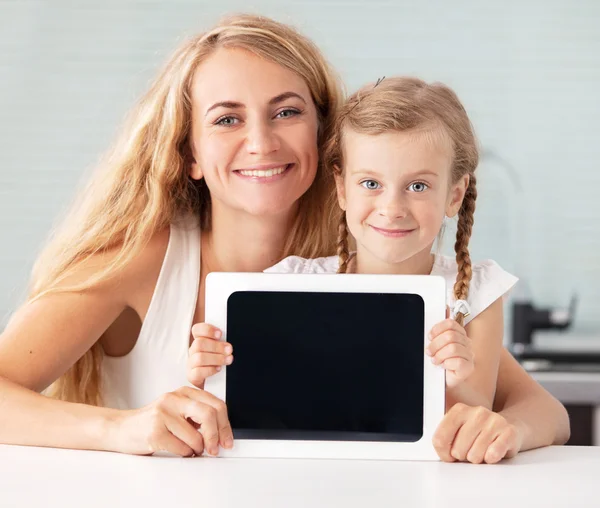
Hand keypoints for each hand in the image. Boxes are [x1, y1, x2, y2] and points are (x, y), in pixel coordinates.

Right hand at [106, 386, 233, 456]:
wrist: (122, 428)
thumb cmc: (153, 422)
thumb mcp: (178, 411)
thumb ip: (198, 415)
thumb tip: (222, 432)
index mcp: (184, 392)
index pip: (216, 404)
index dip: (225, 425)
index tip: (227, 440)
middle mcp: (174, 398)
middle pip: (209, 414)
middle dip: (216, 436)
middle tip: (215, 449)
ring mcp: (163, 413)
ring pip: (196, 436)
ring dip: (197, 449)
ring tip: (190, 449)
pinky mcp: (155, 431)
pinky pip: (182, 448)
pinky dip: (185, 454)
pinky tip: (178, 450)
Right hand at [187, 323, 232, 387]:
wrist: (214, 382)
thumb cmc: (219, 362)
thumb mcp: (221, 349)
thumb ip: (222, 342)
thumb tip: (228, 341)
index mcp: (199, 341)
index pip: (197, 330)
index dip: (207, 330)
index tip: (220, 334)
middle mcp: (193, 351)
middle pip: (199, 343)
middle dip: (216, 346)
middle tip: (229, 349)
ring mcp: (191, 364)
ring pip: (199, 357)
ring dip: (216, 358)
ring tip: (228, 360)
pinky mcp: (192, 376)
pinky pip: (198, 372)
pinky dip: (210, 370)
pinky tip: (219, 369)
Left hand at [427, 318, 473, 387]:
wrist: (442, 381)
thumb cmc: (439, 361)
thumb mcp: (436, 343)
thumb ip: (440, 328)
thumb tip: (444, 308)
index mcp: (459, 334)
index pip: (451, 324)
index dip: (437, 329)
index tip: (429, 336)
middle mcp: (467, 343)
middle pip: (450, 336)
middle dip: (435, 344)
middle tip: (429, 352)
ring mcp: (469, 355)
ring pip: (453, 348)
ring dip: (439, 355)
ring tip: (435, 360)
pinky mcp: (469, 368)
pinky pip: (458, 361)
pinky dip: (446, 363)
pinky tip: (443, 366)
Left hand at [432, 403, 522, 463]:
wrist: (507, 426)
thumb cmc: (478, 432)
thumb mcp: (458, 430)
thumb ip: (445, 439)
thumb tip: (443, 453)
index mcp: (459, 410)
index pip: (440, 438)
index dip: (443, 453)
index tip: (449, 455)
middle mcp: (477, 413)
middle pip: (457, 450)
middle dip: (462, 456)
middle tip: (469, 450)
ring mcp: (494, 421)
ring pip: (474, 456)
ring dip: (477, 459)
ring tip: (482, 450)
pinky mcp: (509, 432)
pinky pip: (492, 454)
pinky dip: (490, 459)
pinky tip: (491, 452)